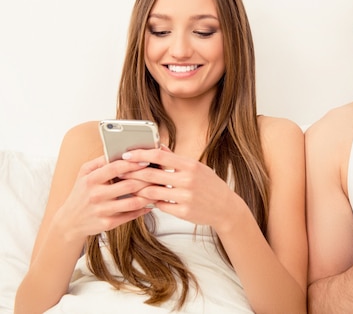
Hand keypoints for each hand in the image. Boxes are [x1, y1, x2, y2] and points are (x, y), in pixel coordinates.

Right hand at [54, 156, 157, 239]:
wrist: (70, 221)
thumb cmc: (81, 192)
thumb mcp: (84, 173)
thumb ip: (101, 161)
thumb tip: (120, 150)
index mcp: (91, 179)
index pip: (116, 168)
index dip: (133, 163)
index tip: (146, 160)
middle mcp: (96, 195)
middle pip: (129, 185)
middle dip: (146, 180)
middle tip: (158, 175)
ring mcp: (102, 211)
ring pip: (133, 202)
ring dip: (148, 195)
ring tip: (157, 189)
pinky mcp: (107, 223)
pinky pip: (130, 215)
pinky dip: (143, 209)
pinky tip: (150, 204)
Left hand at [118, 147, 241, 229]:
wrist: (225, 207)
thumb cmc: (210, 185)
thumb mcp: (197, 167)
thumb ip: (177, 159)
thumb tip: (159, 147)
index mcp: (190, 165)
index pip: (160, 155)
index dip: (141, 154)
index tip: (127, 155)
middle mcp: (188, 180)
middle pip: (151, 174)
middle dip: (132, 172)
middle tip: (120, 171)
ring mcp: (185, 197)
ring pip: (151, 192)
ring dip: (138, 189)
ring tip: (129, 187)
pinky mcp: (183, 212)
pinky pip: (159, 205)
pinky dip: (151, 202)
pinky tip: (146, 200)